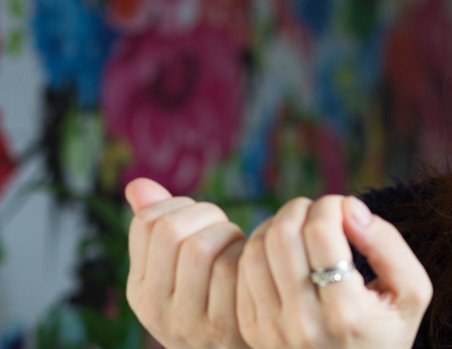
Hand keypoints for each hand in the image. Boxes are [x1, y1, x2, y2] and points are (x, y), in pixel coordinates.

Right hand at [125, 178, 249, 347]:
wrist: (239, 346)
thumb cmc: (214, 295)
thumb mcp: (178, 268)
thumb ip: (158, 228)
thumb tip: (136, 184)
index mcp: (139, 287)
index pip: (147, 222)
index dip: (181, 206)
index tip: (200, 220)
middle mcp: (154, 308)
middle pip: (171, 231)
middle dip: (206, 215)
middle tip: (223, 228)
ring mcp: (186, 322)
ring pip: (200, 246)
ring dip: (228, 234)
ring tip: (236, 245)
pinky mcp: (222, 327)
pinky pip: (231, 269)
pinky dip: (245, 255)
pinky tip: (249, 264)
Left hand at [236, 195, 432, 348]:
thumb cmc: (385, 330)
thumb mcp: (411, 292)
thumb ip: (388, 244)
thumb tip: (350, 207)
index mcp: (346, 313)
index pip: (320, 232)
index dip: (330, 206)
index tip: (343, 209)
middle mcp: (303, 323)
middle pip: (282, 236)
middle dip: (301, 208)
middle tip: (319, 213)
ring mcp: (271, 329)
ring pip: (256, 248)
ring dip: (277, 224)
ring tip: (301, 228)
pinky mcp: (251, 328)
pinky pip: (240, 270)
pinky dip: (260, 247)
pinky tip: (283, 250)